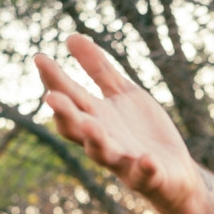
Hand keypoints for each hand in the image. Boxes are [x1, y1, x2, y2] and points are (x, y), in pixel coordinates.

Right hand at [34, 35, 197, 212]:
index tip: (40, 58)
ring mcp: (125, 161)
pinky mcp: (149, 177)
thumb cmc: (142, 131)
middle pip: (78, 128)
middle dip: (66, 114)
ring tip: (91, 125)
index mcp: (96, 118)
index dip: (55, 81)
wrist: (173, 168)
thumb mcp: (124, 94)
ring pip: (103, 154)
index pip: (70, 99)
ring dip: (96, 141)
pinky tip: (147, 159)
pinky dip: (144, 168)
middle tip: (52, 98)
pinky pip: (145, 174)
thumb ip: (99, 70)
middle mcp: (104, 141)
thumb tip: (70, 37)